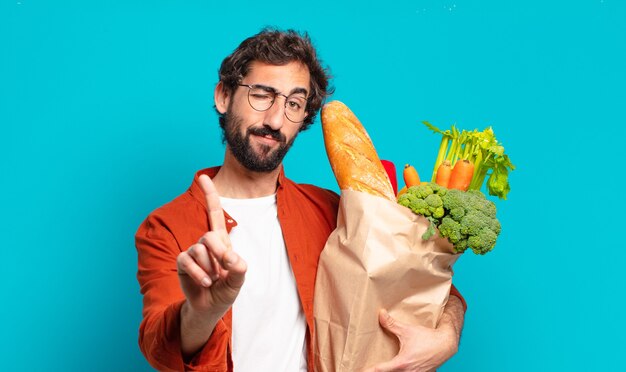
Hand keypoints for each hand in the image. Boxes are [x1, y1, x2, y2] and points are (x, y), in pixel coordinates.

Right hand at [177, 174, 246, 315]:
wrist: (209, 307)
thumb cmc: (225, 289)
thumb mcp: (238, 279)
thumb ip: (238, 268)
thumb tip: (231, 258)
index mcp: (221, 240)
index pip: (214, 213)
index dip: (209, 195)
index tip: (203, 176)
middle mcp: (205, 242)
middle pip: (210, 235)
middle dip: (219, 254)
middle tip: (223, 271)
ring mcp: (193, 251)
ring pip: (200, 250)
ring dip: (210, 269)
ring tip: (213, 279)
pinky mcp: (183, 262)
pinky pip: (188, 260)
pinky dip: (199, 274)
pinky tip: (205, 283)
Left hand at [364, 298, 463, 371]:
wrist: (445, 345)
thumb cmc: (427, 339)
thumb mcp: (407, 331)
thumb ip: (391, 324)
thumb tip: (380, 314)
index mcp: (401, 364)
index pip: (380, 371)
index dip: (368, 370)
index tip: (359, 370)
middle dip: (377, 371)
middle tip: (366, 368)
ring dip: (388, 371)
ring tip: (377, 367)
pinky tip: (393, 368)